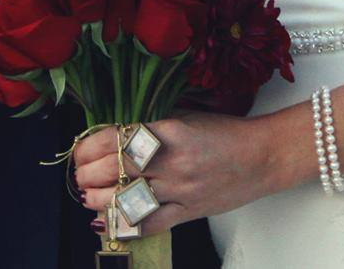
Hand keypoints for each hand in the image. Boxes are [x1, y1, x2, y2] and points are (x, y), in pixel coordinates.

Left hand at [73, 113, 276, 235]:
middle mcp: (174, 162)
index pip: (117, 139)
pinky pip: (149, 225)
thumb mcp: (184, 118)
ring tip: (88, 195)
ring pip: (127, 200)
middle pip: (116, 170)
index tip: (80, 150)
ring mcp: (181, 191)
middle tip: (80, 173)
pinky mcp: (189, 213)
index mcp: (171, 132)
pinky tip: (105, 221)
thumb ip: (149, 127)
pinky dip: (123, 225)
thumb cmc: (226, 134)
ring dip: (98, 199)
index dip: (90, 147)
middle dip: (88, 173)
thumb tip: (111, 136)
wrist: (262, 157)